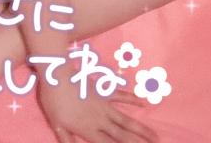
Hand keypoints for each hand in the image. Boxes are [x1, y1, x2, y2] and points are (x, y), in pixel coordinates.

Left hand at [36, 75, 159, 142]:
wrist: (57, 75)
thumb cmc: (54, 101)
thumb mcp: (57, 125)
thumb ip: (67, 141)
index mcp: (89, 130)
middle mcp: (101, 120)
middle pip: (124, 137)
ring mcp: (104, 105)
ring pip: (127, 121)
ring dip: (142, 130)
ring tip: (156, 137)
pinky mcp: (103, 91)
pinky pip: (120, 96)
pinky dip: (132, 98)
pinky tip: (143, 102)